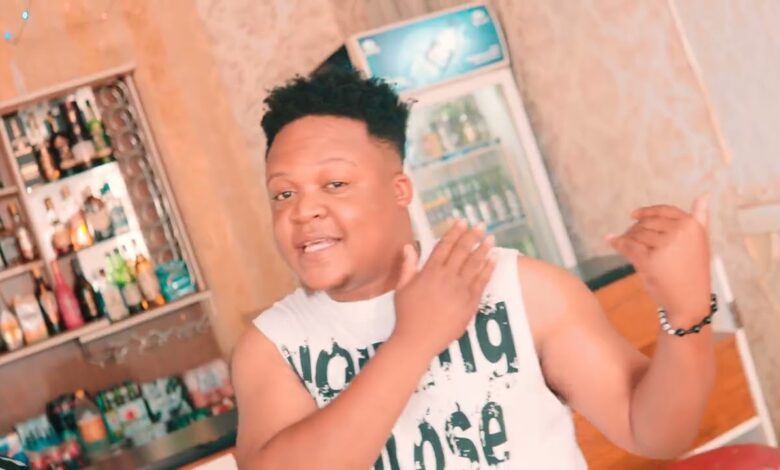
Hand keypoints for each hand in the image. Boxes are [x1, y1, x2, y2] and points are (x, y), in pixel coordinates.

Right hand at [392, 220, 495, 359]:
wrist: (417, 340)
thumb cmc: (407, 315)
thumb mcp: (401, 288)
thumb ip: (408, 265)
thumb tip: (409, 246)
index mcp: (429, 272)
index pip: (444, 246)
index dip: (454, 232)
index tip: (461, 221)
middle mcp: (446, 277)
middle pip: (462, 251)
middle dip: (472, 235)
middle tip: (480, 224)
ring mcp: (460, 290)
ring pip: (474, 264)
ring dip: (483, 249)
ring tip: (491, 238)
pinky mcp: (470, 303)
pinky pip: (482, 282)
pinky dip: (489, 268)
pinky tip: (494, 259)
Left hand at [607, 194, 710, 321]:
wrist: (690, 300)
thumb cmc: (693, 271)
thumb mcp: (701, 242)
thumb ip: (700, 218)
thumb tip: (705, 193)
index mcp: (693, 225)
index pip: (664, 211)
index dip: (647, 212)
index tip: (633, 215)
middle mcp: (680, 232)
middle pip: (647, 223)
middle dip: (635, 229)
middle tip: (629, 237)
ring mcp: (665, 245)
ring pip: (636, 234)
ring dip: (627, 238)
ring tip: (625, 244)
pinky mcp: (650, 259)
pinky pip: (628, 245)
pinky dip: (617, 243)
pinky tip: (610, 240)